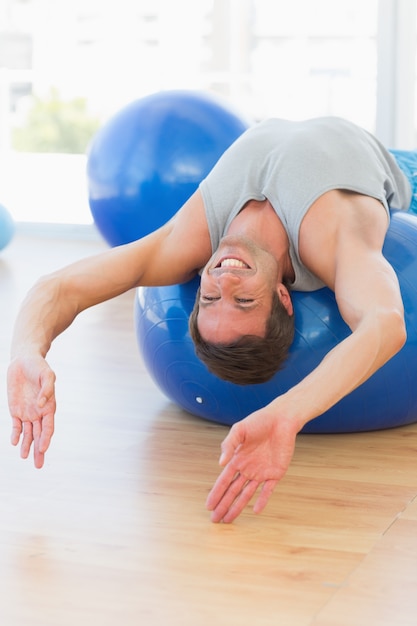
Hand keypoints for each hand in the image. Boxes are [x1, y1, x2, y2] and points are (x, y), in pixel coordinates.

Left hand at [7, 356, 55, 467]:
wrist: (24, 360)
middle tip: (39, 465)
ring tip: (25, 457)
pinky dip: (16, 434)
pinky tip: (15, 443)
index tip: (42, 448)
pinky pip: (16, 426)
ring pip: (28, 433)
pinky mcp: (16, 410)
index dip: (46, 438)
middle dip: (39, 450)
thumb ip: (47, 389)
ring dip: (27, 446)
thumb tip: (40, 405)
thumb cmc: (39, 366)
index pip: (48, 427)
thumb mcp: (47, 374)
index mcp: (49, 406)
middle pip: (40, 435)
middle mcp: (39, 412)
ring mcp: (27, 412)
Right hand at [206, 407, 297, 522]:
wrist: (281, 419)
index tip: (208, 506)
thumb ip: (229, 445)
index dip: (216, 493)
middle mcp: (247, 468)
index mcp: (237, 459)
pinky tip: (256, 511)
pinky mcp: (276, 473)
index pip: (224, 480)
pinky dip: (262, 501)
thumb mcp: (240, 430)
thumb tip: (220, 464)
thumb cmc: (259, 421)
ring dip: (238, 507)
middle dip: (223, 505)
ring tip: (229, 520)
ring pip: (247, 494)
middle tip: (214, 520)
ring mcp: (261, 472)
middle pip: (233, 491)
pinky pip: (268, 490)